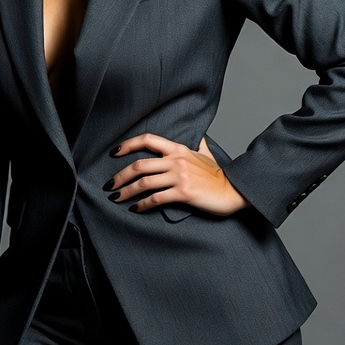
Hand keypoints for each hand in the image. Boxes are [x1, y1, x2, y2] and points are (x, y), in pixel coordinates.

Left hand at [106, 133, 250, 215]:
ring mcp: (180, 177)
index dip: (127, 145)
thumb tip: (198, 135)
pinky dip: (142, 204)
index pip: (147, 140)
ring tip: (116, 198)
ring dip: (126, 192)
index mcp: (178, 149)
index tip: (113, 152)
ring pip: (144, 183)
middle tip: (109, 185)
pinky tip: (135, 209)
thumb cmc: (218, 174)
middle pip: (139, 165)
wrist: (234, 190)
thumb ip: (197, 144)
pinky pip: (156, 199)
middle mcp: (176, 160)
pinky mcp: (183, 193)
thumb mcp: (206, 153)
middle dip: (120, 176)